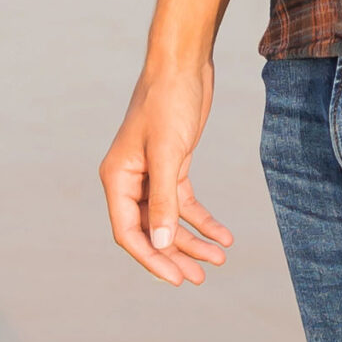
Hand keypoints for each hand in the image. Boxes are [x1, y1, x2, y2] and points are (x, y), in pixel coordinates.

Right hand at [99, 62, 234, 287]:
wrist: (184, 64)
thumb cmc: (168, 101)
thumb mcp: (168, 152)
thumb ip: (163, 200)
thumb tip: (160, 245)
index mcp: (117, 178)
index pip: (128, 232)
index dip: (151, 259)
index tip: (177, 278)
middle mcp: (131, 180)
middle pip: (150, 231)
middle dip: (175, 255)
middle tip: (200, 278)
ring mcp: (152, 174)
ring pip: (169, 220)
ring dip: (192, 240)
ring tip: (219, 259)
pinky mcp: (174, 165)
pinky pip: (185, 202)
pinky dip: (203, 220)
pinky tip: (223, 235)